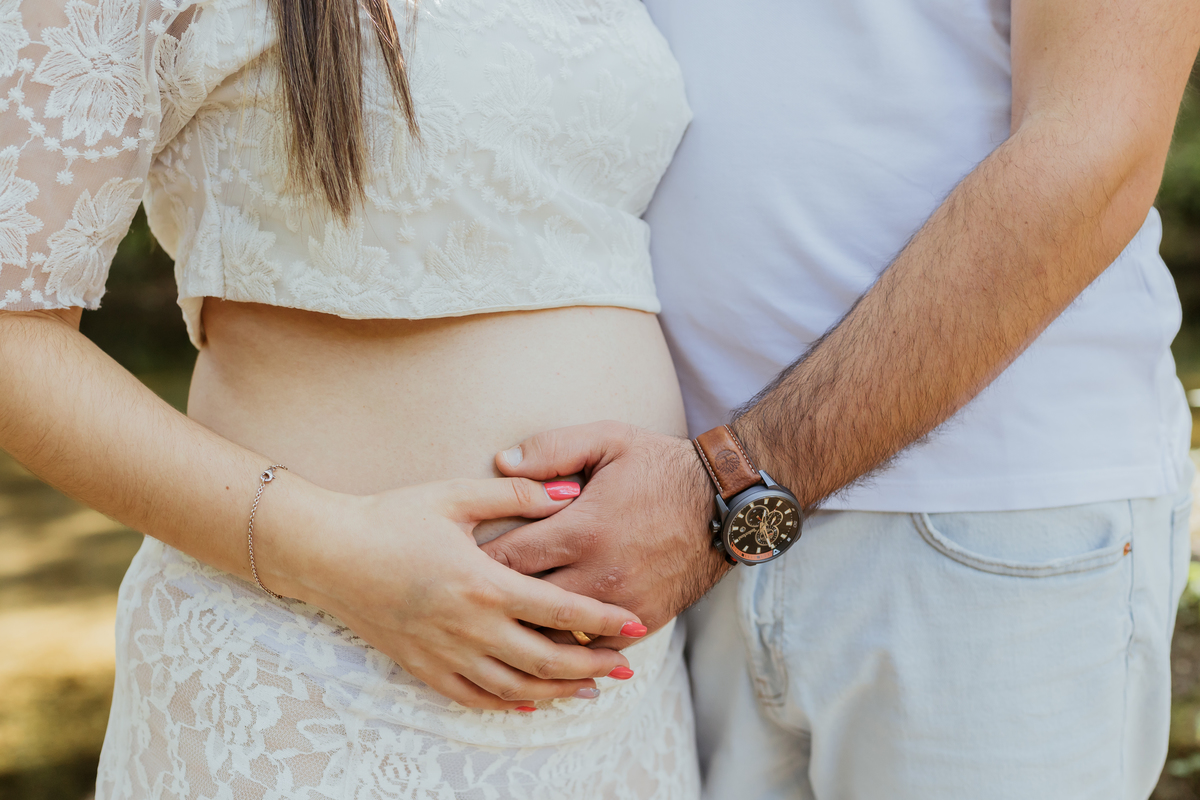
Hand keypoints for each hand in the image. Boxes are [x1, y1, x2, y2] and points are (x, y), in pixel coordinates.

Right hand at [272, 476, 646, 710]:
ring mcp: (445, 652)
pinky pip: (474, 697)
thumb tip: (570, 493)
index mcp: (484, 583)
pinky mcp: (422, 666)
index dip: (602, 621)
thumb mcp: (454, 496)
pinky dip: (509, 703)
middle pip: (548, 658)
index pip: (560, 610)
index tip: (635, 624)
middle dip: (593, 664)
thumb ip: (516, 496)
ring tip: (591, 688)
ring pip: (517, 686)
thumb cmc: (391, 518)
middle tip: (626, 666)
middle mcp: (470, 627)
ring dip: (559, 690)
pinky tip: (532, 701)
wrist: (327, 552)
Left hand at [480, 422, 730, 649]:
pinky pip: (594, 644)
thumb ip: (550, 448)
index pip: (508, 559)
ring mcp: (624, 603)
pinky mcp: (645, 620)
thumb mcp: (607, 439)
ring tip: (499, 625)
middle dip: (494, 603)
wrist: (725, 501)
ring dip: (529, 630)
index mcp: (582, 529)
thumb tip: (499, 462)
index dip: (476, 564)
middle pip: (524, 605)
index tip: (455, 565)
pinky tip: (548, 638)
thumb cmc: (660, 466)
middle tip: (465, 602)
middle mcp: (600, 574)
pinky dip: (570, 642)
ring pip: (556, 635)